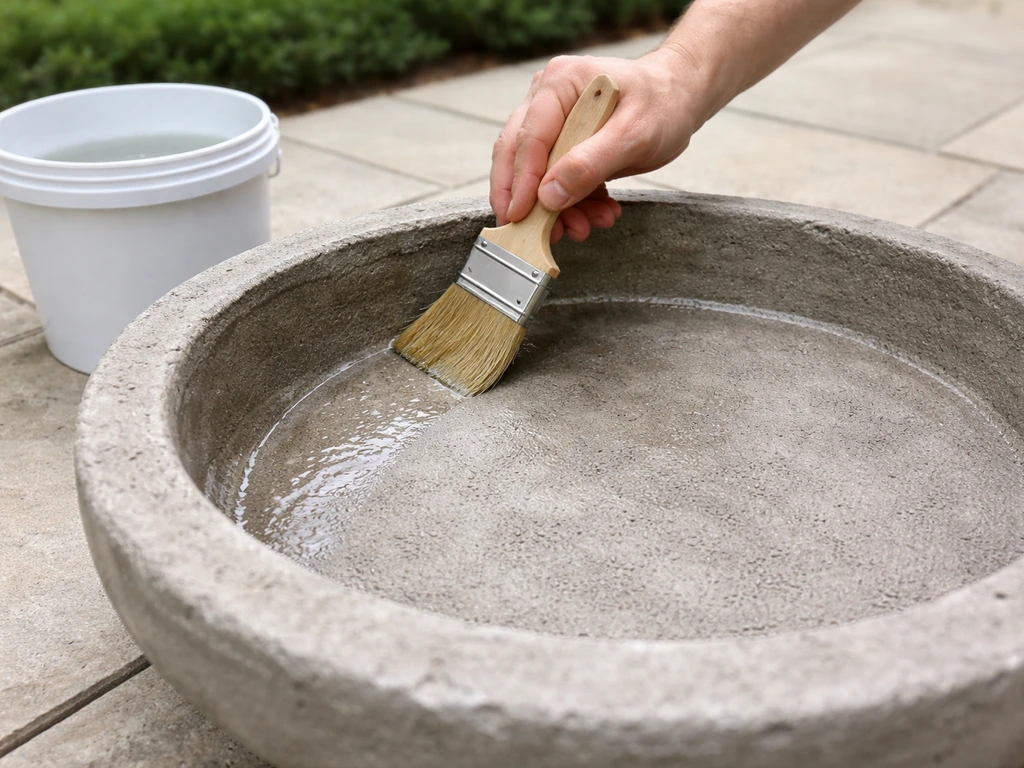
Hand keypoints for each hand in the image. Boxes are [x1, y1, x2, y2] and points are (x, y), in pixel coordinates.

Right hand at [489, 47, 705, 242]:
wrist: (680, 98)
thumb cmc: (662, 104)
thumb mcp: (633, 135)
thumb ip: (589, 164)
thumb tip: (548, 196)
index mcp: (559, 84)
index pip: (528, 139)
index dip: (520, 182)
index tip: (518, 217)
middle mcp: (547, 98)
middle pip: (518, 156)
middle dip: (531, 201)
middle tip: (544, 234)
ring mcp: (552, 119)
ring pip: (535, 173)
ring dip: (556, 208)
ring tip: (585, 227)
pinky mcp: (562, 141)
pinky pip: (555, 178)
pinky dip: (572, 202)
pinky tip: (596, 213)